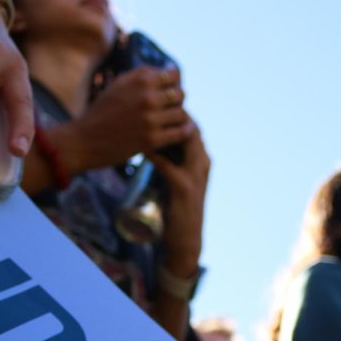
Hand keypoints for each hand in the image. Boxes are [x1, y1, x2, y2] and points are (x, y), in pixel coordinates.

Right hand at [59, 67, 192, 174]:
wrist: (85, 140)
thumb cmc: (101, 111)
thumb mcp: (118, 84)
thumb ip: (141, 76)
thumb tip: (165, 69)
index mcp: (139, 79)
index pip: (174, 74)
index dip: (175, 82)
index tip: (170, 90)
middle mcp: (147, 96)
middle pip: (180, 94)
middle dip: (178, 101)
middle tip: (171, 108)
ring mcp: (150, 118)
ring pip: (182, 114)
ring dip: (179, 118)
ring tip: (172, 122)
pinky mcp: (152, 139)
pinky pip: (180, 133)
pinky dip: (182, 132)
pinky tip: (177, 133)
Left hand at [150, 119, 209, 274]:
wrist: (185, 238)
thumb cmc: (177, 208)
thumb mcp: (176, 178)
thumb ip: (170, 161)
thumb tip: (152, 142)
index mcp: (202, 160)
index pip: (191, 127)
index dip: (176, 112)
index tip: (156, 102)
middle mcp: (202, 163)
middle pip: (190, 128)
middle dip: (172, 114)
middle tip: (148, 104)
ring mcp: (195, 174)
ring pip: (183, 140)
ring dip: (163, 128)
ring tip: (143, 117)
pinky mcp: (183, 187)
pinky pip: (166, 163)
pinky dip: (152, 152)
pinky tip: (138, 145)